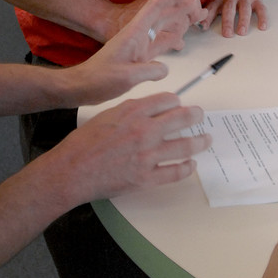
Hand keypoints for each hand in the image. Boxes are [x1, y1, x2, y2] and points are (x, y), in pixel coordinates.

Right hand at [41, 92, 211, 204]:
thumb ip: (129, 112)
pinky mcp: (146, 177)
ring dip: (199, 141)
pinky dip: (186, 168)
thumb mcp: (106, 116)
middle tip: (200, 115)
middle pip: (181, 118)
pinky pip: (175, 172)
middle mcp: (144, 131)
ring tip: (206, 139)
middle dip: (195, 115)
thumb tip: (147, 110)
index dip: (175, 101)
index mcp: (133, 112)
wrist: (72, 170)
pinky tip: (191, 164)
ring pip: (184, 145)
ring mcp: (148, 155)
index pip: (166, 100)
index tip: (179, 104)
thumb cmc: (83, 143)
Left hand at [69, 0, 205, 105]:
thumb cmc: (98, 78)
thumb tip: (164, 69)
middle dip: (181, 7)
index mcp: (134, 34)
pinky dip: (171, 40)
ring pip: (163, 28)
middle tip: (200, 4)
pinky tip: (179, 40)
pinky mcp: (137, 58)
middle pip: (163, 15)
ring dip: (179, 21)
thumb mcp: (126, 76)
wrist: (82, 86)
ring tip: (195, 17)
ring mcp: (138, 46)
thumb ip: (148, 71)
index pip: (156, 7)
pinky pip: (158, 44)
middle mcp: (138, 36)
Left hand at [202, 0, 266, 37]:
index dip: (208, 17)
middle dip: (228, 22)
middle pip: (229, 9)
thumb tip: (198, 24)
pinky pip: (261, 8)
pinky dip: (263, 18)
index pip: (213, 6)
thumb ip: (209, 9)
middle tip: (227, 34)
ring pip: (245, 9)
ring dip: (243, 21)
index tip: (203, 27)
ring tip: (242, 32)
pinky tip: (262, 27)